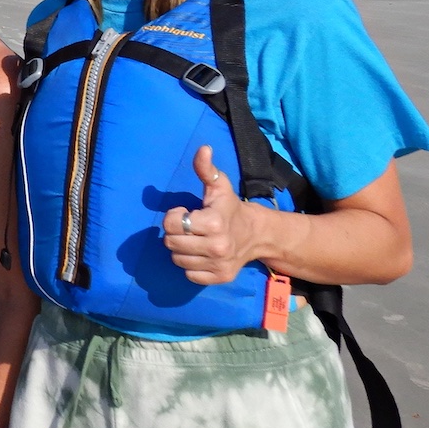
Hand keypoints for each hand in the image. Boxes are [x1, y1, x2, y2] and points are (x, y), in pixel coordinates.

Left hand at [162, 146, 261, 284]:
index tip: (186, 212)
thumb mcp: (219, 186)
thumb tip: (203, 149)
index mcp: (214, 222)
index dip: (173, 216)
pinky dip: (191, 265)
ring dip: (182, 250)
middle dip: (175, 233)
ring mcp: (219, 264)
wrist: (257, 235)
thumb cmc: (230, 208)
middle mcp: (217, 246)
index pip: (172, 224)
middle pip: (171, 243)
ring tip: (195, 240)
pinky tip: (202, 254)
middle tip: (189, 228)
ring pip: (177, 260)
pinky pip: (189, 275)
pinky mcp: (219, 278)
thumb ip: (206, 168)